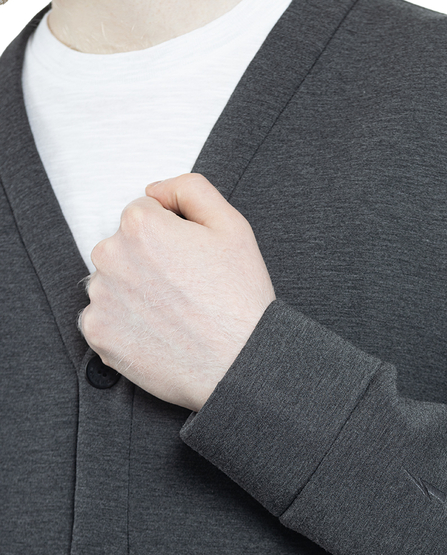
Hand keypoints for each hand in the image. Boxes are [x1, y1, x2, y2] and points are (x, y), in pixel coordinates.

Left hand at [78, 173, 275, 411]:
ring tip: (172, 315)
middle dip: (147, 263)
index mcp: (139, 226)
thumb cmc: (240, 298)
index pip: (143, 215)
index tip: (191, 263)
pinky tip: (157, 334)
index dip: (172, 237)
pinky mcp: (97, 334)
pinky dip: (124, 326)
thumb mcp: (233, 225)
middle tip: (185, 291)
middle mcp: (110, 257)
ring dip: (134, 294)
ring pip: (112, 284)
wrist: (240, 365)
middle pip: (122, 248)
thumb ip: (190, 189)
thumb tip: (155, 191)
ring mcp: (100, 298)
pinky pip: (103, 320)